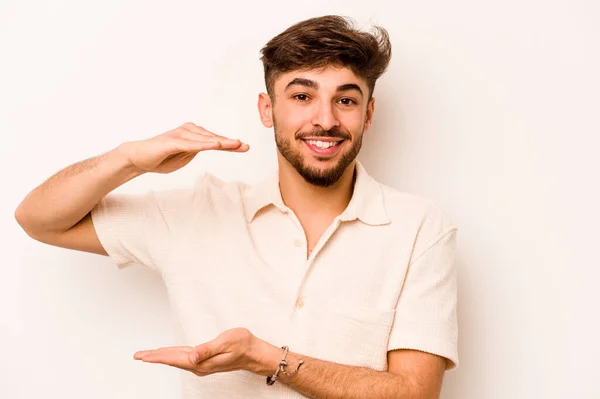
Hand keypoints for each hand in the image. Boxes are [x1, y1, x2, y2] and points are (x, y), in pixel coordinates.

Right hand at [120, 122, 249, 173]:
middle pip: (212, 138)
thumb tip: (210, 146)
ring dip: (220, 141)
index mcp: (192, 137)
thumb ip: (196, 152)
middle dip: (229, 142)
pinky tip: (215, 145)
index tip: (245, 147)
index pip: (214, 141)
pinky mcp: (171, 141)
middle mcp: (188, 132)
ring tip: (235, 144)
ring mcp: (180, 135)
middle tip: (245, 146)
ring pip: (204, 139)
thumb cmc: (161, 158)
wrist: (138, 158)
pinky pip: (190, 143)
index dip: (229, 144)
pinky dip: (203, 144)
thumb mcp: (184, 158)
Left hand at [133, 328, 271, 376]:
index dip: (158, 357)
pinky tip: (169, 354)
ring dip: (162, 357)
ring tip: (148, 355)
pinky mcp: (205, 360)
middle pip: (173, 361)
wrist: (255, 353)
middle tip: (138, 355)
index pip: (175, 359)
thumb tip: (190, 357)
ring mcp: (202, 364)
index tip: (143, 356)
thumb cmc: (243, 345)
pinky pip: (184, 358)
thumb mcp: (225, 342)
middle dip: (155, 357)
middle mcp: (200, 366)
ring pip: (177, 360)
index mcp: (202, 362)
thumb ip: (206, 350)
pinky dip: (173, 356)